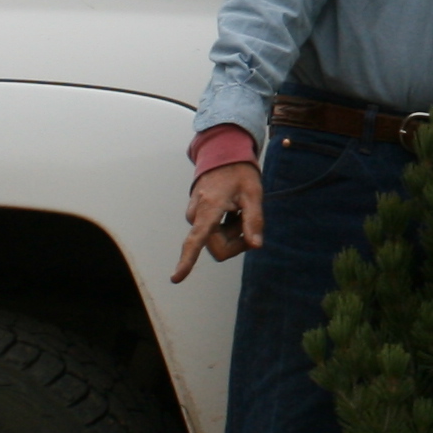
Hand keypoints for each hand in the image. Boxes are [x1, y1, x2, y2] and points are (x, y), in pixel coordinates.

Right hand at [174, 161, 261, 281]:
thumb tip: (256, 246)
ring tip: (238, 209)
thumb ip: (254, 221)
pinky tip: (231, 209)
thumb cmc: (240, 173)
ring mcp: (194, 215)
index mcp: (209, 208)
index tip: (176, 279)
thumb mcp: (253, 194)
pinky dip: (226, 226)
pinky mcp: (195, 215)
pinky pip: (212, 232)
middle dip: (237, 242)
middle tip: (247, 220)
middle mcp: (196, 214)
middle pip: (217, 248)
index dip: (187, 261)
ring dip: (231, 232)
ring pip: (216, 241)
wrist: (223, 153)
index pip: (196, 240)